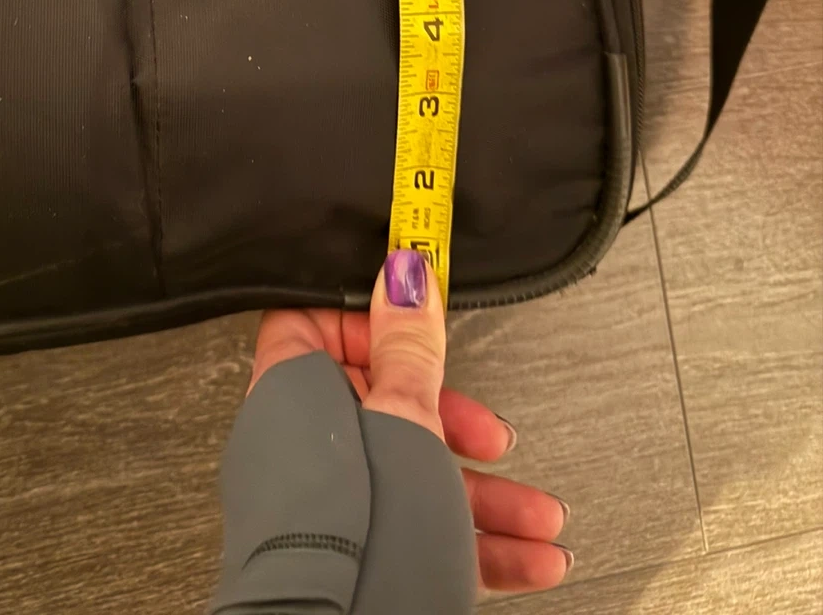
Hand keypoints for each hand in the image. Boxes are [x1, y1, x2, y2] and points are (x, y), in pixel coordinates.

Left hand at [250, 253, 571, 593]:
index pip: (315, 323)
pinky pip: (421, 530)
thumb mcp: (405, 423)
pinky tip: (529, 555)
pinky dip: (480, 541)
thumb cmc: (360, 540)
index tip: (425, 322)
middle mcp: (302, 449)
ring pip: (415, 476)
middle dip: (459, 423)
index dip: (373, 318)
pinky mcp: (358, 555)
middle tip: (492, 434)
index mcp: (293, 396)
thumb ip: (408, 348)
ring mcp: (328, 507)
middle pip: (385, 404)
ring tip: (539, 515)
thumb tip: (402, 275)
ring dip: (489, 494)